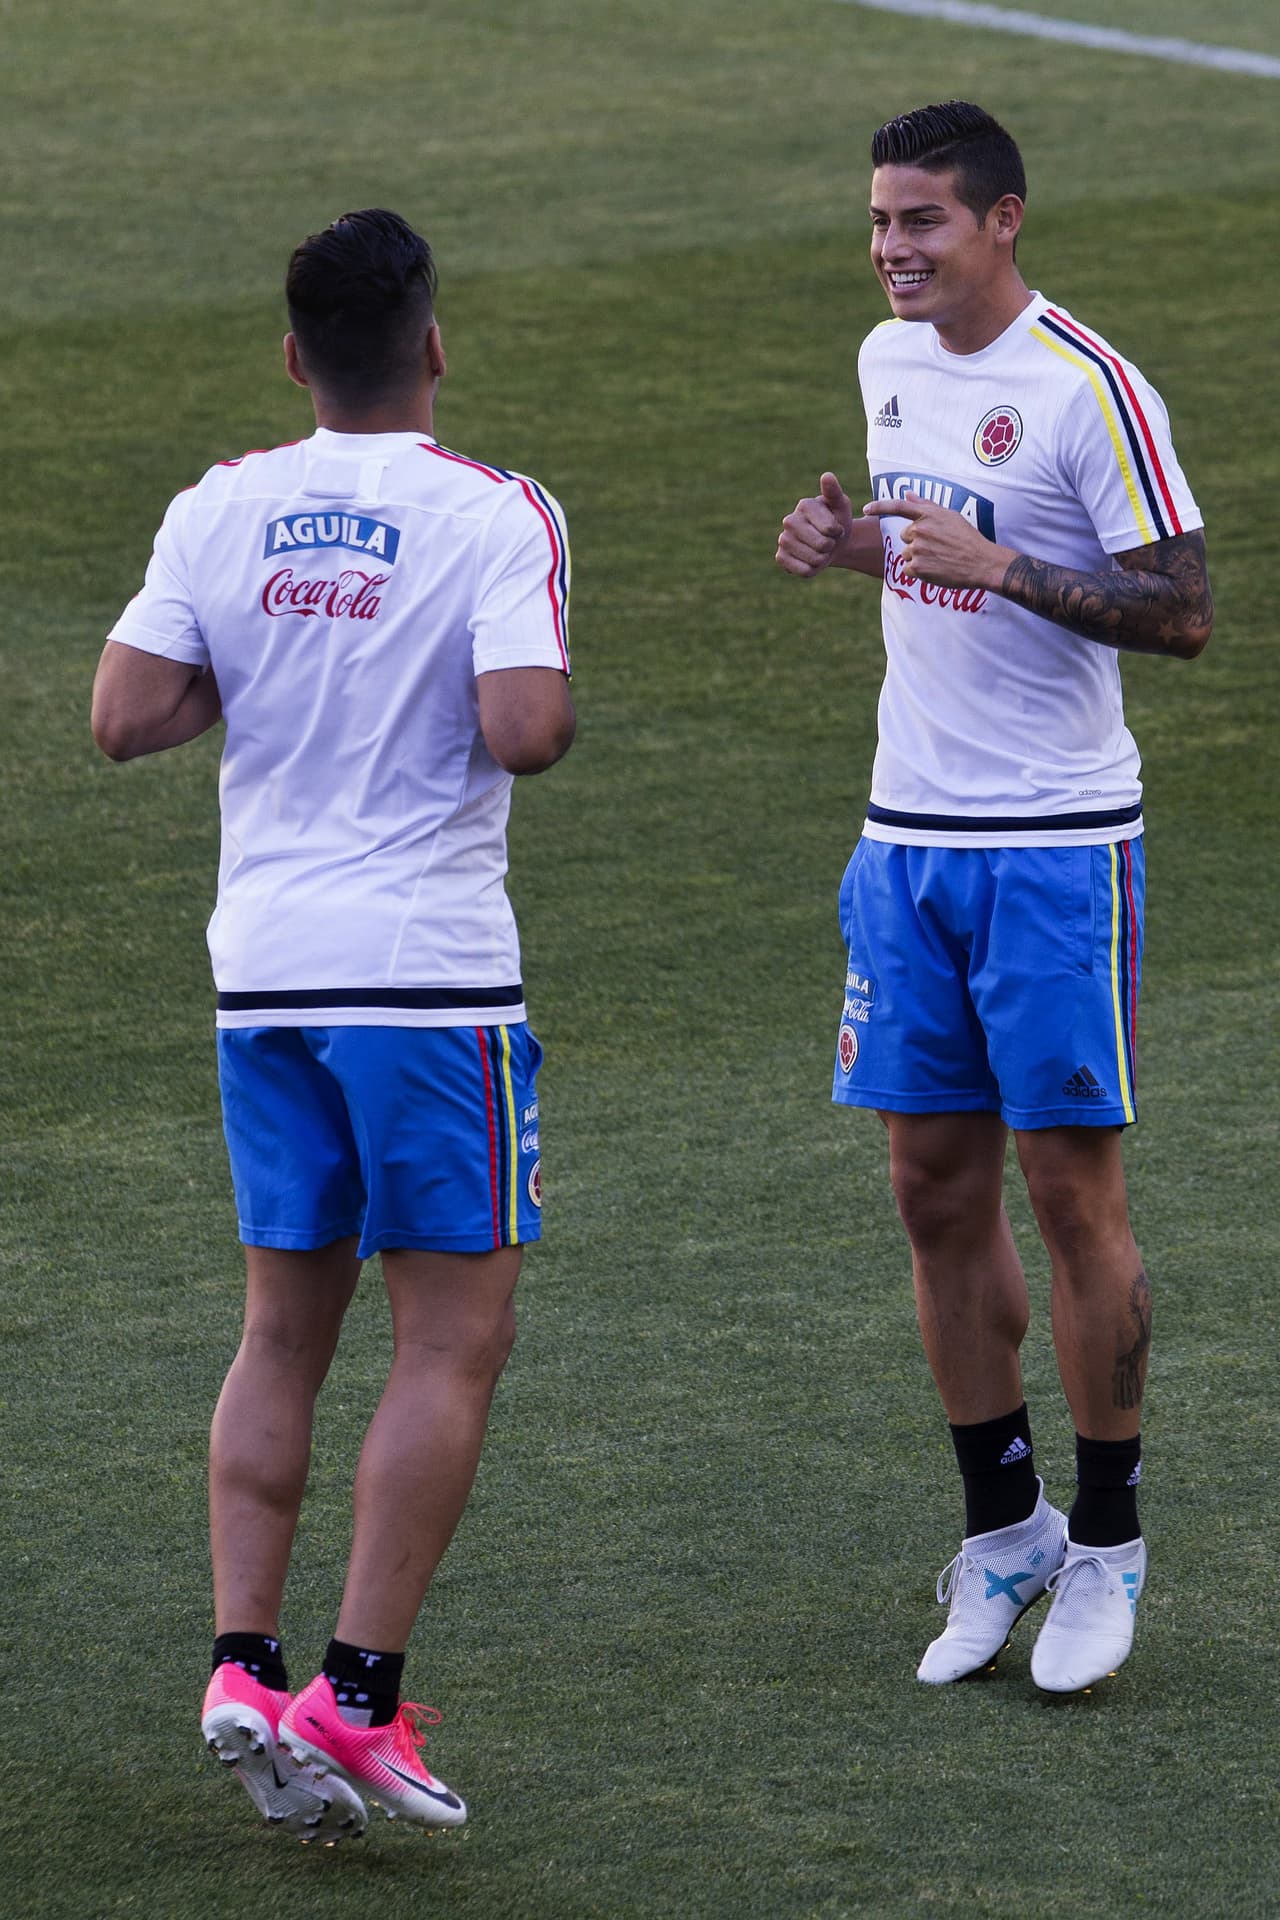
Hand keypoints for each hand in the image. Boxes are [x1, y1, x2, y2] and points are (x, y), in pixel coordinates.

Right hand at [776, 472, 854, 576]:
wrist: (830, 542)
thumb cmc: (837, 521)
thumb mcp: (841, 506)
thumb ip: (834, 492)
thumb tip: (827, 476)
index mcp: (805, 505)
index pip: (830, 529)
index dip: (838, 532)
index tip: (835, 527)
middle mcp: (789, 520)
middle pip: (822, 545)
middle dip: (830, 546)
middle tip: (828, 540)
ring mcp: (783, 539)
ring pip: (814, 559)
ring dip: (823, 558)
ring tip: (820, 550)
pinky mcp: (780, 557)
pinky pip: (803, 571)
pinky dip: (812, 569)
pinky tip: (810, 560)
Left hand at [862, 492, 1011, 591]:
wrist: (981, 562)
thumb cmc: (967, 538)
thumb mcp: (950, 516)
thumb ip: (926, 505)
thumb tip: (908, 493)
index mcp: (928, 515)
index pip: (898, 506)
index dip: (879, 506)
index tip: (866, 509)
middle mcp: (920, 530)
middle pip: (905, 536)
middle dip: (917, 541)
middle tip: (938, 547)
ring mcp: (917, 549)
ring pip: (906, 554)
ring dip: (918, 558)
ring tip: (939, 558)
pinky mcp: (917, 567)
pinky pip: (907, 569)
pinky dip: (917, 571)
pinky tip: (934, 569)